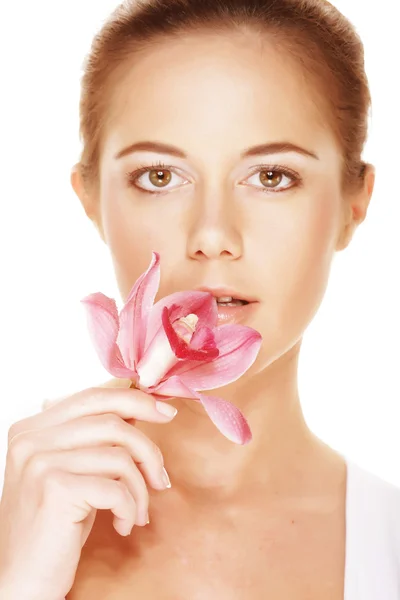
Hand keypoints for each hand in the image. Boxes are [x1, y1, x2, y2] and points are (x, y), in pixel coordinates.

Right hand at [0, 385, 176, 599]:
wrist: (21, 580)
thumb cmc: (53, 525)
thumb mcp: (74, 471)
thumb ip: (94, 439)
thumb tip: (138, 409)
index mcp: (33, 428)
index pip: (94, 396)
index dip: (135, 400)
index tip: (165, 412)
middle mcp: (31, 439)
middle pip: (112, 422)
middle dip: (148, 449)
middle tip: (161, 477)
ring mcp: (40, 462)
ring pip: (119, 456)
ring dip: (140, 488)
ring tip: (139, 511)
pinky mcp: (54, 489)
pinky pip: (115, 487)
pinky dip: (130, 507)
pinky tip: (123, 525)